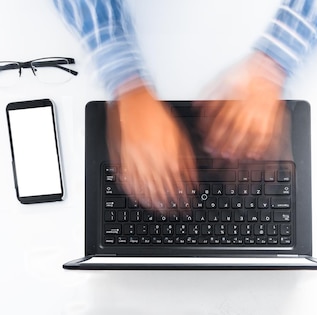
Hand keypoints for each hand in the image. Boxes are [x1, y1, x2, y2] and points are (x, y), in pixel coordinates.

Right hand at [106, 84, 196, 208]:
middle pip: (162, 187)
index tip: (187, 204)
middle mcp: (151, 157)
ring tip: (158, 209)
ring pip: (144, 186)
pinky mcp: (122, 156)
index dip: (182, 195)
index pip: (177, 182)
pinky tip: (138, 196)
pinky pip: (126, 178)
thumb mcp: (179, 135)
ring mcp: (135, 157)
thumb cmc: (157, 114)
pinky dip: (132, 189)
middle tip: (175, 213)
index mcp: (167, 152)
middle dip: (169, 202)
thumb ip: (187, 159)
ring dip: (152, 200)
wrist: (133, 99)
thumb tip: (194, 179)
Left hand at [198, 51, 288, 159]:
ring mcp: (261, 112)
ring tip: (234, 157)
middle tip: (219, 155)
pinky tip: (254, 154)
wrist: (269, 65)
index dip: (214, 135)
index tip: (208, 145)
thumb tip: (198, 109)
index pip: (221, 120)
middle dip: (226, 145)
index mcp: (234, 97)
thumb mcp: (223, 78)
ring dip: (241, 148)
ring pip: (250, 134)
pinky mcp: (271, 115)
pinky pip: (267, 133)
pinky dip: (260, 145)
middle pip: (235, 130)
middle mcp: (247, 106)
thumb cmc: (246, 73)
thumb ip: (209, 95)